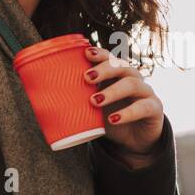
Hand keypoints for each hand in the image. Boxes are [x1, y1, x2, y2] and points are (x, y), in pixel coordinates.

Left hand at [83, 46, 163, 160]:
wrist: (134, 141)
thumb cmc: (111, 119)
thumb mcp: (93, 109)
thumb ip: (76, 100)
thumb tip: (40, 98)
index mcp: (118, 75)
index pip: (111, 58)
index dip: (100, 54)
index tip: (85, 53)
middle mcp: (134, 79)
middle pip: (123, 66)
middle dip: (104, 69)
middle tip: (86, 78)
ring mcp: (146, 93)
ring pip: (133, 84)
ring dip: (113, 91)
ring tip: (95, 101)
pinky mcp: (155, 109)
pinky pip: (144, 107)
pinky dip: (128, 112)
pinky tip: (114, 119)